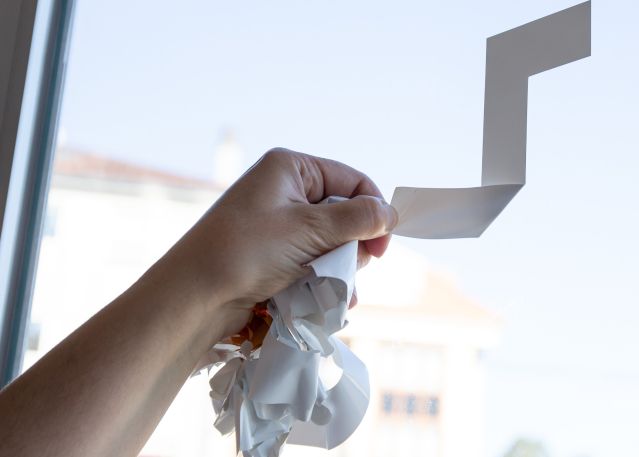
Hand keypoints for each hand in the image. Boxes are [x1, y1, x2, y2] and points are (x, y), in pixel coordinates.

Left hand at [163, 148, 397, 337]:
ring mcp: (278, 224)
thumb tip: (392, 214)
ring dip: (340, 268)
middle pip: (344, 214)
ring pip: (331, 242)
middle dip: (354, 245)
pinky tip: (325, 300)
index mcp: (291, 168)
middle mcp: (285, 191)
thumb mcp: (310, 230)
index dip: (374, 213)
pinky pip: (312, 261)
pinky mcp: (273, 254)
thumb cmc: (247, 251)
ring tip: (336, 293)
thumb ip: (357, 220)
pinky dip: (323, 279)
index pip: (353, 182)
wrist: (193, 297)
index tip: (381, 249)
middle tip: (350, 270)